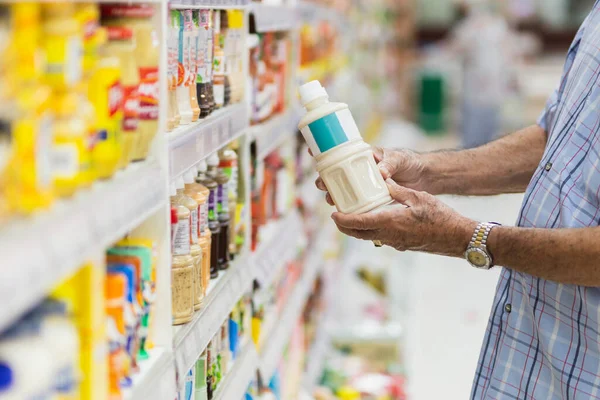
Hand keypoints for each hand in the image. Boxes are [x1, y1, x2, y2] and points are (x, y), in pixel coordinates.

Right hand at [314, 147, 428, 205]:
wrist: (424, 177)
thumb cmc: (410, 162)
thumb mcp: (399, 159)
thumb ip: (390, 164)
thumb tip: (380, 173)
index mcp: (364, 156)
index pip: (341, 152)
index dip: (325, 153)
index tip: (312, 153)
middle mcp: (361, 170)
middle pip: (337, 174)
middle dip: (325, 179)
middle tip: (321, 184)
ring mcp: (364, 184)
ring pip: (343, 188)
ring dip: (333, 193)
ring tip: (329, 199)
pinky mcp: (370, 197)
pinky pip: (356, 201)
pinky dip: (347, 206)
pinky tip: (342, 211)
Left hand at [331, 180, 477, 256]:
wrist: (458, 237)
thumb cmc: (440, 215)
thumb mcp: (417, 197)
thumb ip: (396, 190)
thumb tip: (381, 181)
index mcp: (390, 222)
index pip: (358, 223)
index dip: (343, 220)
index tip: (334, 214)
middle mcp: (389, 235)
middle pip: (359, 234)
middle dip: (345, 227)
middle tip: (338, 216)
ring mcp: (396, 243)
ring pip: (369, 237)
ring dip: (358, 229)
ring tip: (353, 216)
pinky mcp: (402, 246)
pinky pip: (381, 238)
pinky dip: (372, 230)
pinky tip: (375, 220)